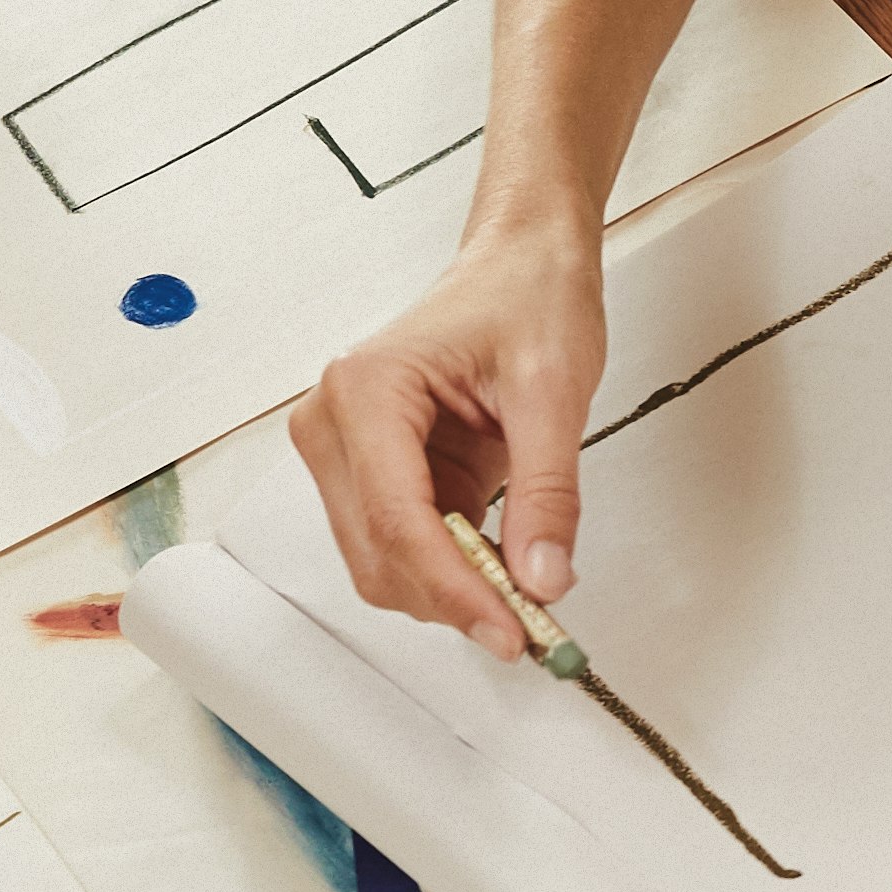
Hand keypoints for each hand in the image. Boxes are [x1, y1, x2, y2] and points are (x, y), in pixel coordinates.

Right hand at [292, 219, 603, 645]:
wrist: (522, 262)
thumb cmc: (527, 296)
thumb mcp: (555, 392)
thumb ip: (547, 493)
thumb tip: (541, 577)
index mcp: (366, 391)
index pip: (398, 521)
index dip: (454, 589)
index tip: (511, 629)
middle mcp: (336, 423)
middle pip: (379, 554)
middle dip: (453, 599)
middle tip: (532, 627)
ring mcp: (348, 452)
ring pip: (384, 563)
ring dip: (451, 591)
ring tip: (526, 595)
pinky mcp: (376, 472)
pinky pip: (405, 546)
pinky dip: (452, 572)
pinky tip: (502, 568)